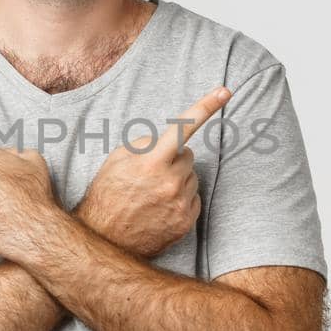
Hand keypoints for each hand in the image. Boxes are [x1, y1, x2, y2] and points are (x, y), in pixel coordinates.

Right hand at [73, 85, 231, 258]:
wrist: (104, 239)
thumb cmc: (107, 195)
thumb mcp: (116, 159)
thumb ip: (144, 144)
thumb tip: (164, 142)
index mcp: (152, 162)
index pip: (183, 127)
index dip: (206, 106)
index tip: (225, 91)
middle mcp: (170, 182)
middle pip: (188, 155)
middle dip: (173, 158)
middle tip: (150, 173)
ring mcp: (180, 204)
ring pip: (192, 177)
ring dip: (178, 179)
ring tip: (152, 193)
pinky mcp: (186, 222)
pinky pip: (194, 198)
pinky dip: (181, 198)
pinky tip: (160, 207)